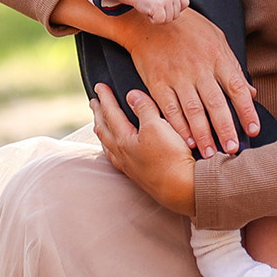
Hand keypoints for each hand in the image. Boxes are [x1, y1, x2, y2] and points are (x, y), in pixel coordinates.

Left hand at [92, 85, 197, 213]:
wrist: (183, 190)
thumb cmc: (170, 158)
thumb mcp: (158, 126)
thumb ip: (144, 109)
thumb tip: (132, 95)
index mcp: (123, 140)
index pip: (110, 114)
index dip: (105, 98)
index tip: (99, 86)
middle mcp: (122, 154)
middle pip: (104, 130)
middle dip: (98, 114)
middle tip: (93, 102)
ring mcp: (129, 167)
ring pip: (109, 145)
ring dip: (103, 131)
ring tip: (100, 124)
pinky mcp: (139, 176)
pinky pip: (117, 158)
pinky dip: (112, 148)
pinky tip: (116, 151)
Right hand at [103, 0, 190, 24]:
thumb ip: (176, 3)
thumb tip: (183, 21)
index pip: (184, 5)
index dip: (173, 8)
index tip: (163, 2)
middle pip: (176, 15)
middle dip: (165, 14)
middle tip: (156, 5)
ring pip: (169, 19)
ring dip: (159, 17)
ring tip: (152, 7)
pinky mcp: (158, 5)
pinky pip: (160, 21)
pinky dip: (153, 20)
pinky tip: (149, 11)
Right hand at [116, 9, 258, 153]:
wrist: (148, 20)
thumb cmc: (187, 29)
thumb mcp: (216, 39)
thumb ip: (233, 67)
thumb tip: (252, 93)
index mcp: (217, 56)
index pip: (237, 88)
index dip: (246, 111)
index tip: (253, 130)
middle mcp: (199, 68)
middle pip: (216, 104)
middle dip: (226, 130)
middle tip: (232, 150)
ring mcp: (177, 76)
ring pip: (193, 111)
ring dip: (203, 135)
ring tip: (210, 154)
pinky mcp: (157, 82)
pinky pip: (169, 109)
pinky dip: (178, 127)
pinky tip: (186, 141)